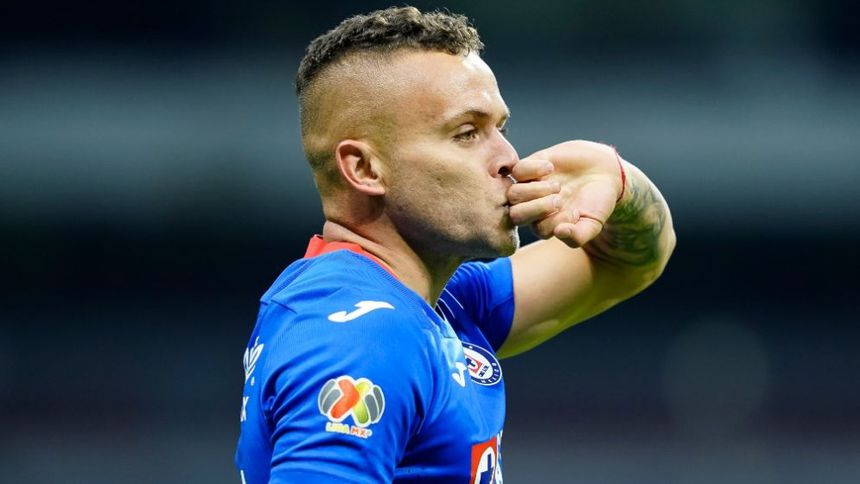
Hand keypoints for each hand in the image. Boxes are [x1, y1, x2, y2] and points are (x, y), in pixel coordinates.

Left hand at [507, 140, 623, 247]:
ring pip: (513, 194)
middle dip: (537, 208)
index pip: (538, 229)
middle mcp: (533, 208)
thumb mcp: (593, 224)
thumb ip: (578, 236)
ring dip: (534, 190)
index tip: (574, 212)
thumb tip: (559, 233)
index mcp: (546, 225)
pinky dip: (532, 169)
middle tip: (560, 199)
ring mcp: (530, 187)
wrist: (604, 171)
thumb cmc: (598, 201)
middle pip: (516, 215)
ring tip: (557, 185)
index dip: (555, 222)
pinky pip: (517, 170)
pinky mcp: (530, 167)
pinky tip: (551, 167)